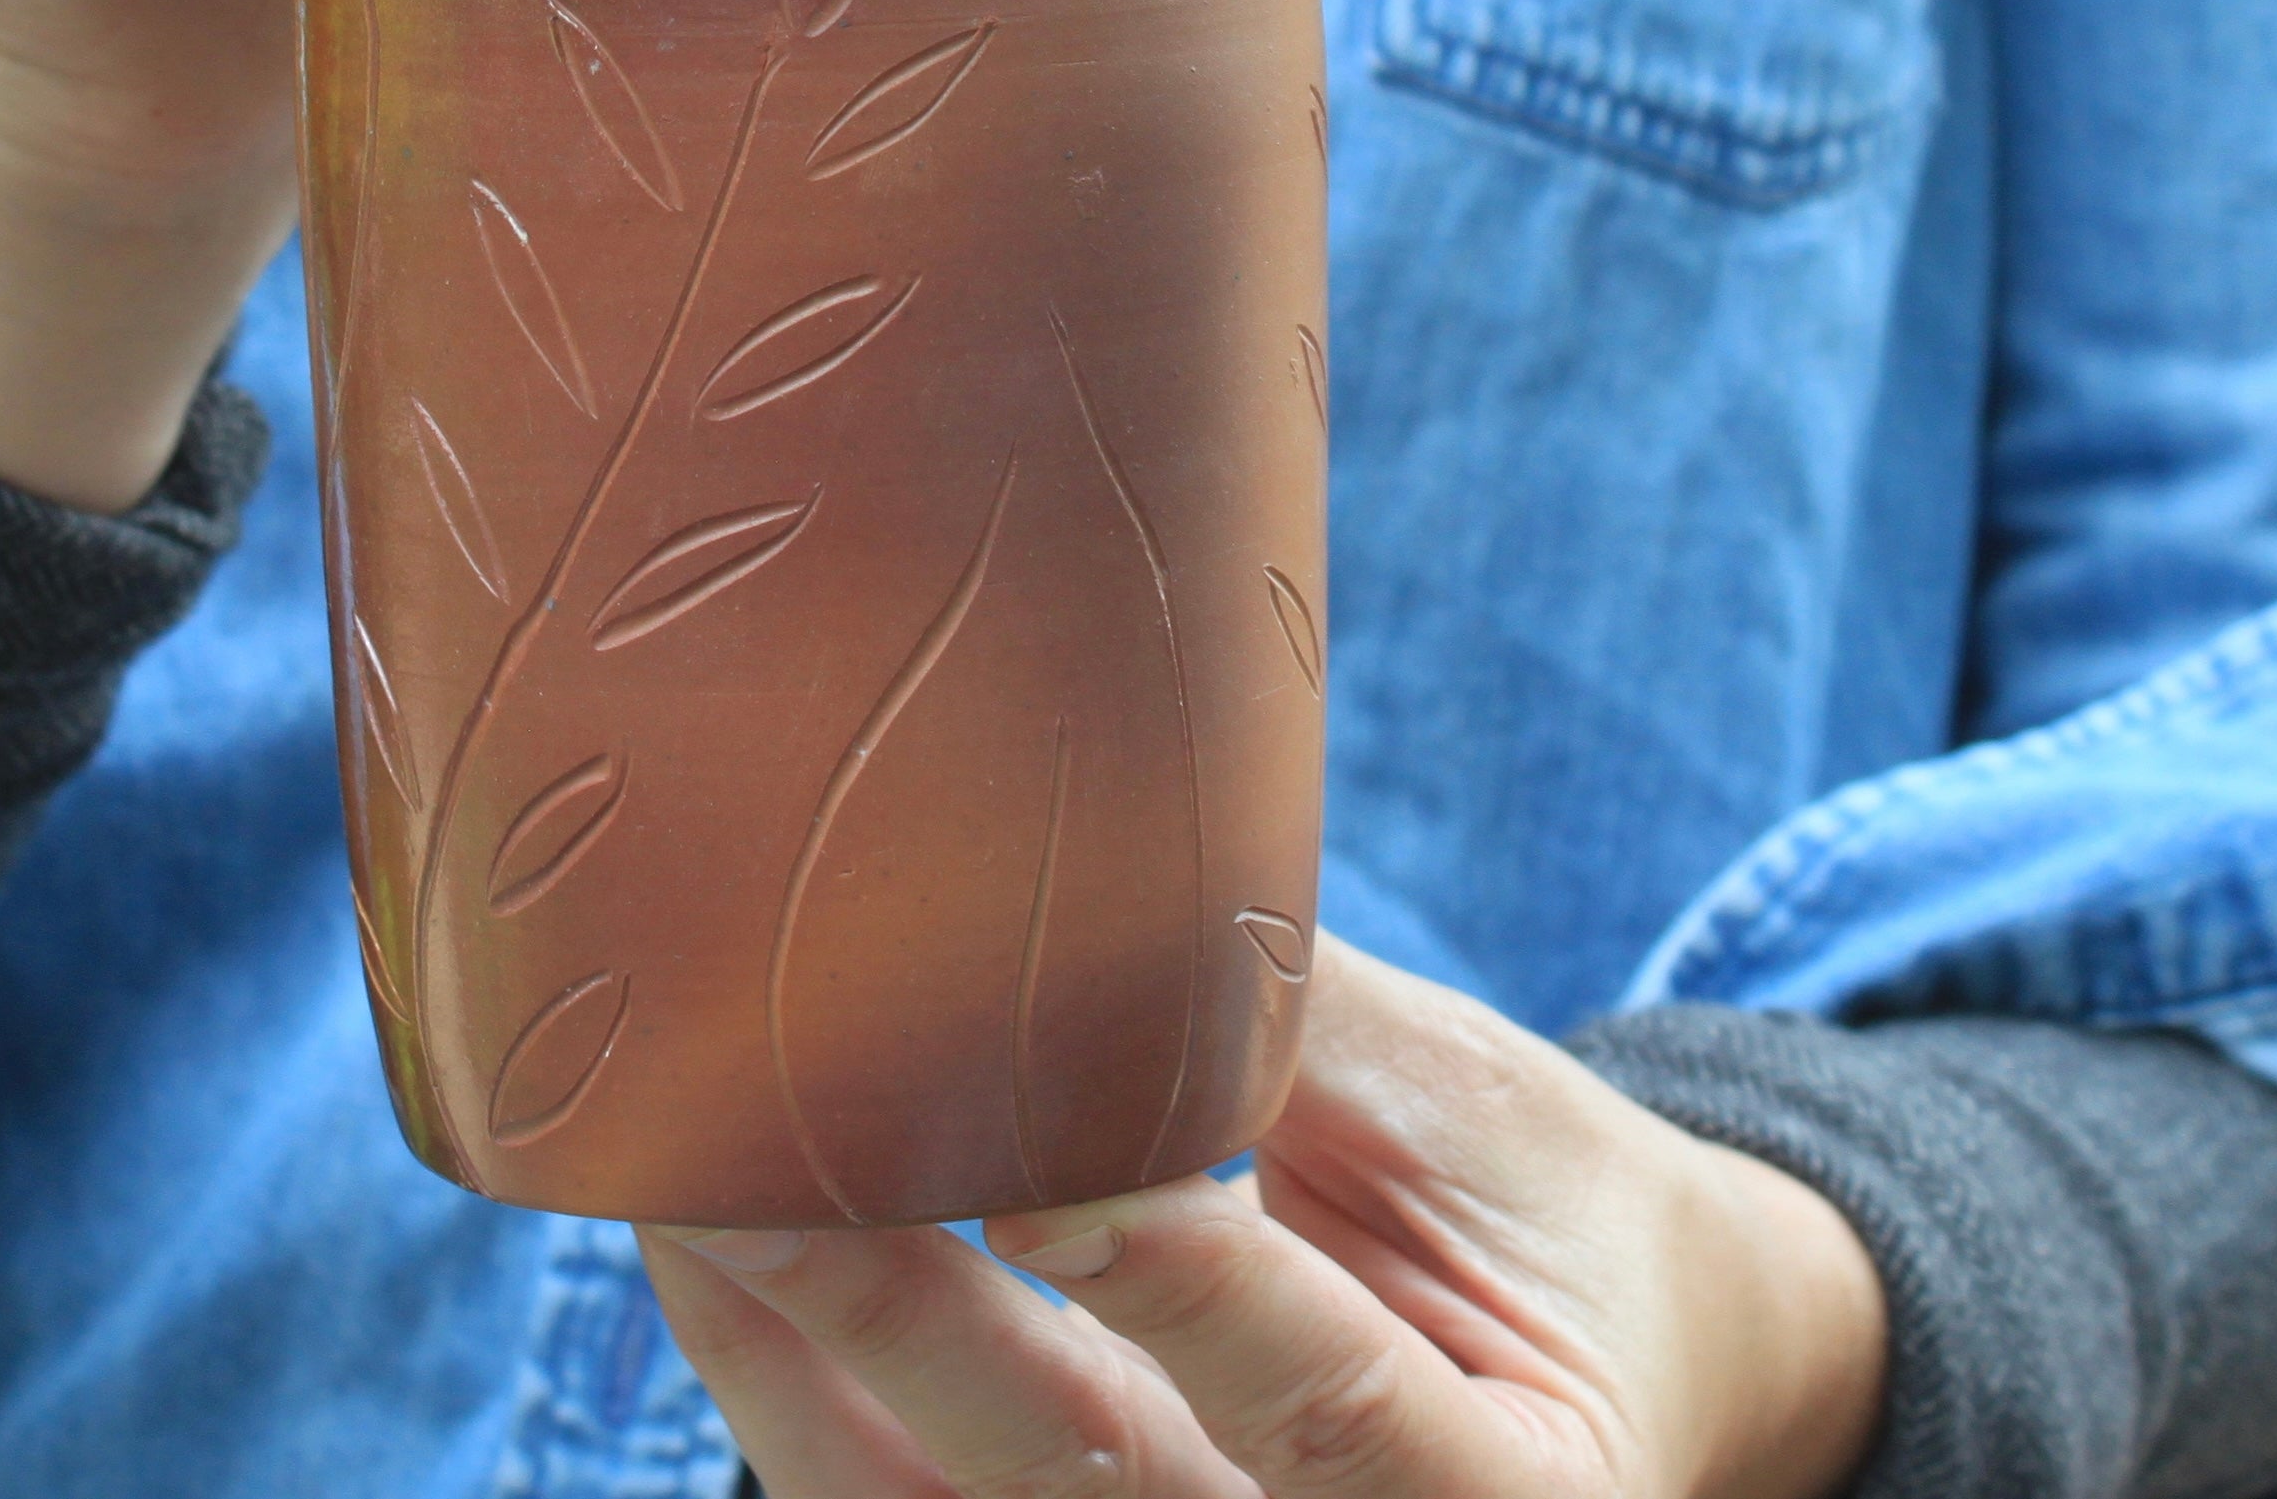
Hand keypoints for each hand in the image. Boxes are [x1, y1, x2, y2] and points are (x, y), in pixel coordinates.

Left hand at [642, 937, 1887, 1498]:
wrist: (1588, 1364)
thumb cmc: (1538, 1210)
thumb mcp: (1477, 1108)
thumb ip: (1292, 1023)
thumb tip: (1091, 842)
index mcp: (1505, 1496)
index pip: (1324, 1407)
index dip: (1181, 1293)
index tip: (1040, 1170)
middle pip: (1096, 1488)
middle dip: (911, 1330)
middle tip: (757, 1168)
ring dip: (805, 1360)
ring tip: (689, 1187)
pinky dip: (784, 1390)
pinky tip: (707, 1250)